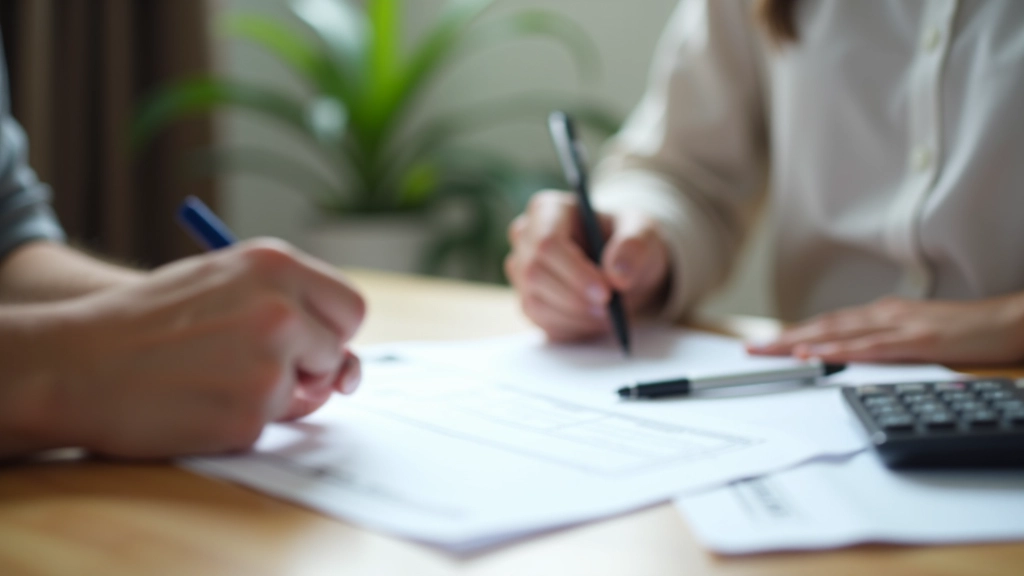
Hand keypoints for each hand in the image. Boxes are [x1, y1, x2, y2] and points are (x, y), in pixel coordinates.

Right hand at [29, 239, 364, 457]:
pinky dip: (242, 421)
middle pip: (338, 352)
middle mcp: (281, 310)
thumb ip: (291, 309)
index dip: (331, 329)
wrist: (76, 363)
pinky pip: (271, 424)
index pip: (351, 306)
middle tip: (250, 361)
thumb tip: (352, 370)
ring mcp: (269, 365)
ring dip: (274, 395)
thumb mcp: (223, 284)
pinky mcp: (250, 414)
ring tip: (213, 376)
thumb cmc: (149, 323)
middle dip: (308, 365)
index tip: (306, 340)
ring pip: (308, 393)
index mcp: (275, 264)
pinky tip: (198, 402)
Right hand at [504, 190, 670, 340]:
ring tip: (608, 315)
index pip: (547, 242)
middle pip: (535, 274)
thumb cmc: (627, 242)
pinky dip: (572, 328)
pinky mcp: (527, 299)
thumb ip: (634, 246)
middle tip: (610, 311)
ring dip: (575, 316)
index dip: (574, 271)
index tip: (606, 292)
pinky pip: (541, 322)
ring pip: (535, 302)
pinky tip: (594, 320)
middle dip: (575, 298)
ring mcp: (521, 270)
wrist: (623, 268)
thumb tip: (618, 275)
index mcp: (548, 209)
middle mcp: (525, 237)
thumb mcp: (643, 233)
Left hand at [747, 295, 1023, 364]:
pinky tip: (818, 356)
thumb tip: (852, 355)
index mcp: (882, 314)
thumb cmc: (964, 330)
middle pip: (823, 326)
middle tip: (751, 350)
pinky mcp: (918, 340)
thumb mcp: (914, 336)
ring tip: (770, 351)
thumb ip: (882, 343)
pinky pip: (872, 347)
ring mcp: (900, 325)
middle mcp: (884, 314)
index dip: (792, 333)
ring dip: (802, 342)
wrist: (1007, 320)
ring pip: (840, 333)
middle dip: (784, 337)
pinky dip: (840, 351)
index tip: (763, 344)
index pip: (827, 325)